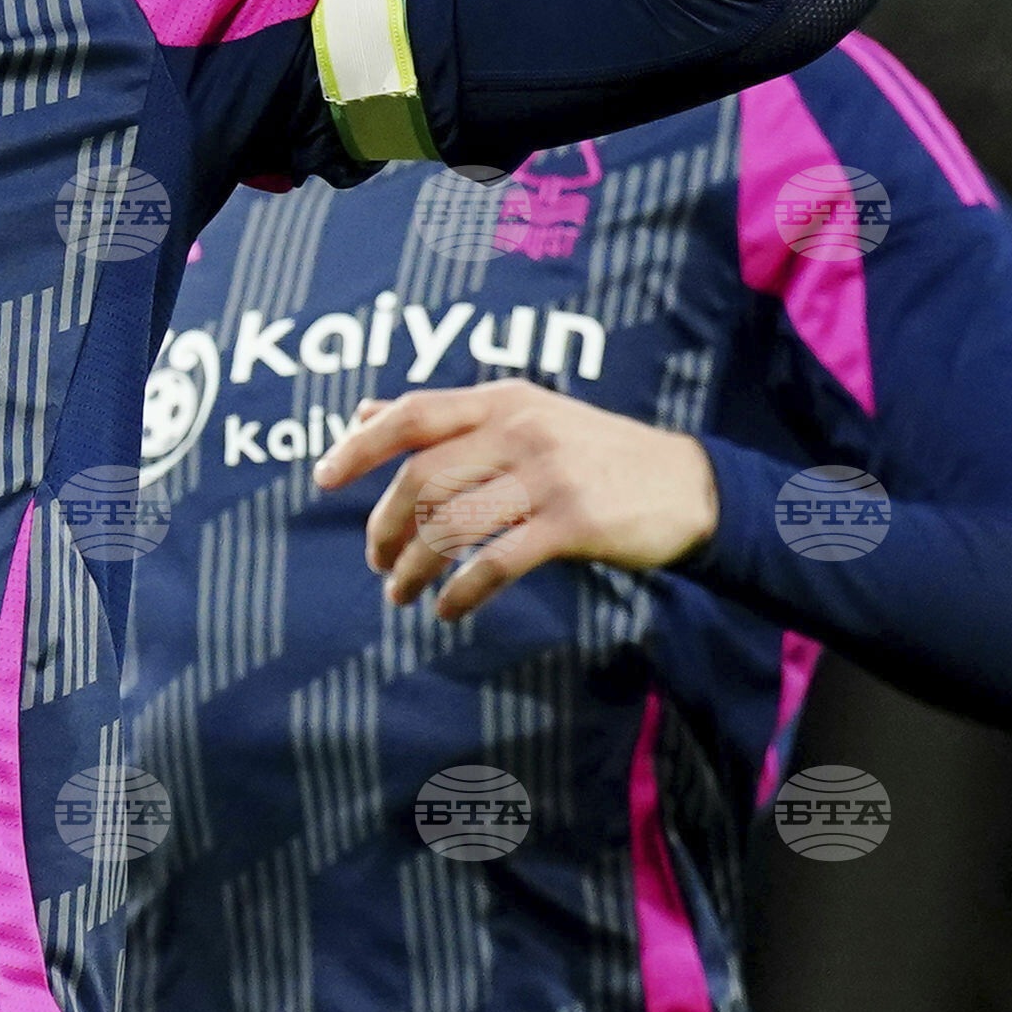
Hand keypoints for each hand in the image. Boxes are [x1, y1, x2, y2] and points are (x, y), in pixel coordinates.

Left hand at [312, 380, 720, 622]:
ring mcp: (547, 476)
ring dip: (414, 568)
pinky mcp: (573, 524)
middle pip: (421, 478)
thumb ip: (446, 418)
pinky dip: (460, 593)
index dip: (360, 445)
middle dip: (384, 526)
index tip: (323, 478)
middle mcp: (520, 430)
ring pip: (451, 525)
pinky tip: (448, 611)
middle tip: (376, 561)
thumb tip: (363, 411)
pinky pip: (494, 563)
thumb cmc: (591, 453)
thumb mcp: (523, 416)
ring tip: (401, 594)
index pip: (414, 413)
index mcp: (503, 400)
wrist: (688, 485)